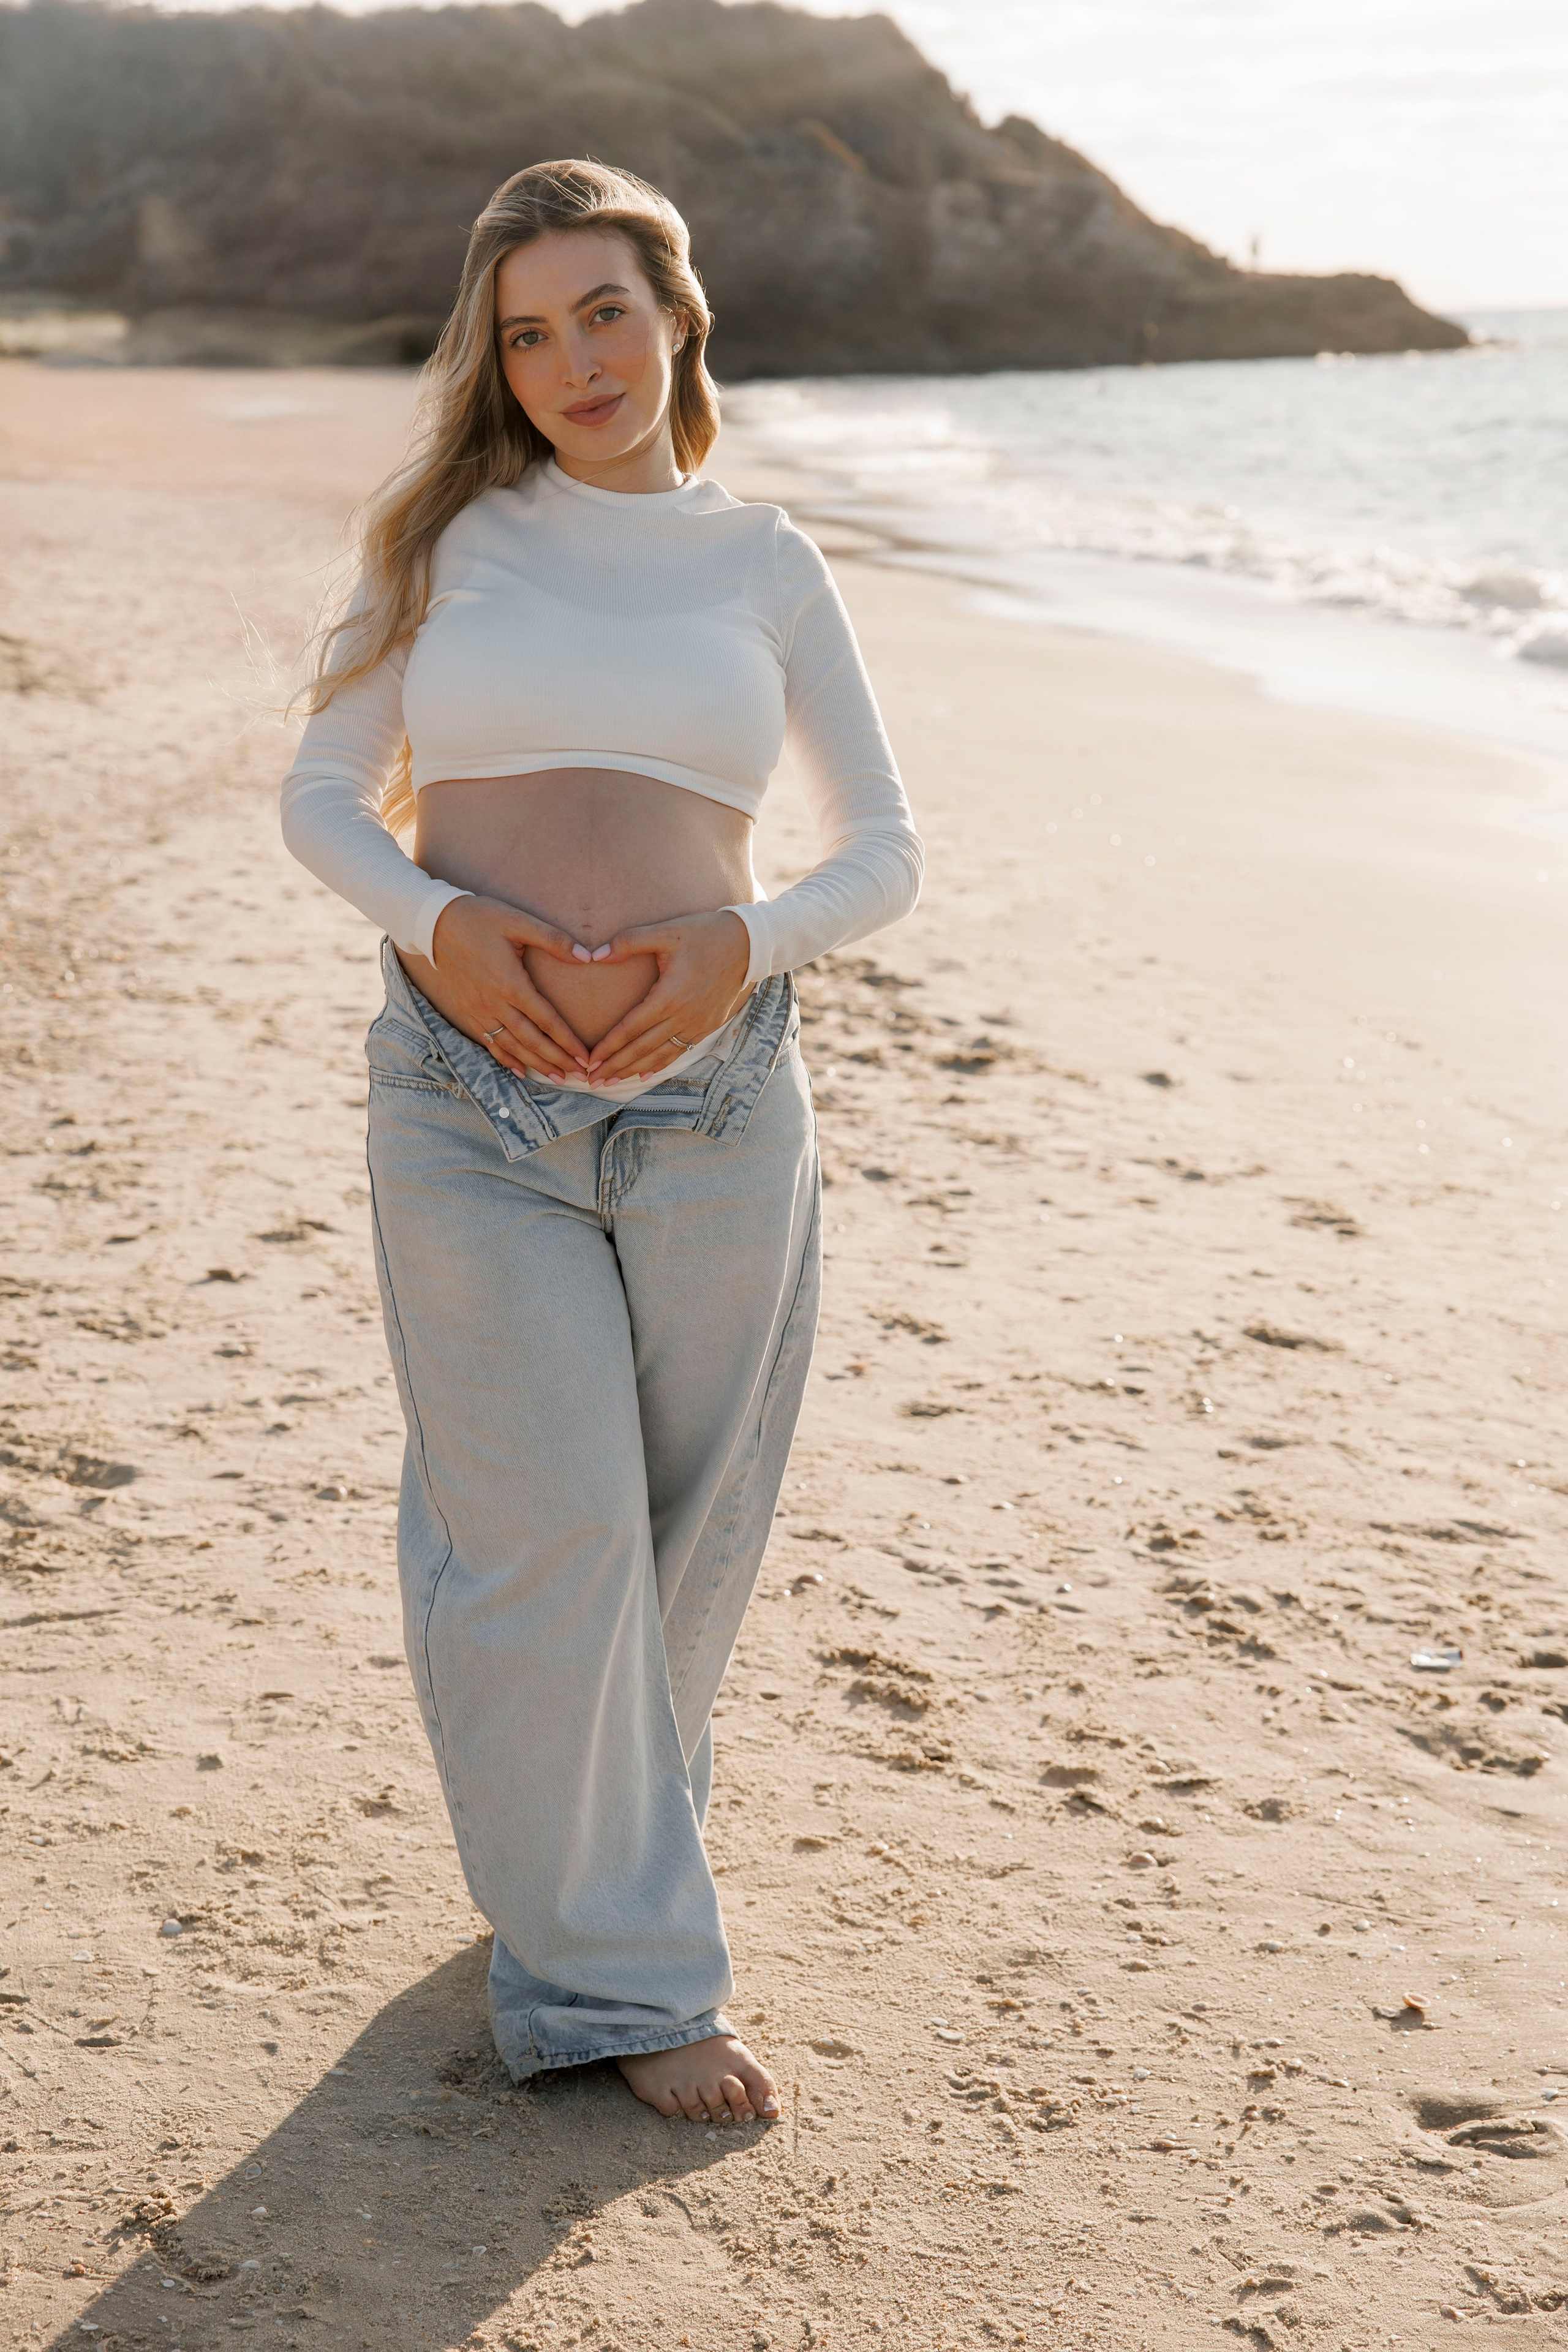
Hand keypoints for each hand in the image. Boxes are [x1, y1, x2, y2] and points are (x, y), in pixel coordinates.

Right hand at [408, 894, 592, 1081]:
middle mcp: (494, 1003)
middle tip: (580, 1074)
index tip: (585, 1056)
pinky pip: (489, 1042)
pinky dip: (506, 1059)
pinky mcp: (466, 1012)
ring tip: (558, 1078)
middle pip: (531, 1040)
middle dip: (557, 1060)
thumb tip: (587, 955)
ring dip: (536, 1064)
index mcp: (510, 982)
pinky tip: (520, 1070)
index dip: (567, 1040)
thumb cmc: (480, 918)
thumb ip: (554, 940)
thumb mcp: (518, 921)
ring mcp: (478, 1011)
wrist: (434, 924)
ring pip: (511, 1046)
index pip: (546, 1019)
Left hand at [582, 910, 752, 1085]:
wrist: (747, 945)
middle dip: (615, 1066)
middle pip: (642, 1048)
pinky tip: (644, 1074)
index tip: (590, 1061)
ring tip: (612, 1082)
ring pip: (659, 1055)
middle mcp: (683, 1016)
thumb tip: (595, 954)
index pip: (631, 1028)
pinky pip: (679, 1052)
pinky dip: (659, 1065)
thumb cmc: (703, 934)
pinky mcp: (707, 1027)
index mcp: (669, 996)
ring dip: (633, 1070)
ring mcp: (697, 1025)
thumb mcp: (665, 931)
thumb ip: (628, 941)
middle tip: (592, 1080)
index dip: (609, 1046)